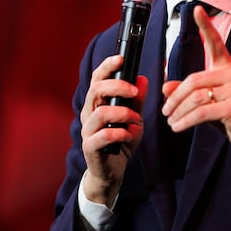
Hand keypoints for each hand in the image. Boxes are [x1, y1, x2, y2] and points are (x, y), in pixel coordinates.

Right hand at [80, 55, 146, 205]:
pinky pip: (102, 136)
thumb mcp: (134, 118)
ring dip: (122, 113)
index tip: (121, 58)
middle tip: (135, 92)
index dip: (107, 66)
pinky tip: (129, 135)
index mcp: (97, 103)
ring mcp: (87, 131)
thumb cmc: (120, 142)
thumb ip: (137, 100)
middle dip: (118, 87)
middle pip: (96, 90)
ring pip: (100, 112)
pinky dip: (120, 134)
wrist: (113, 172)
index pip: (97, 79)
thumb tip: (143, 79)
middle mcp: (89, 114)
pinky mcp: (90, 148)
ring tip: (135, 120)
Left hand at [161, 5, 230, 163]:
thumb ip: (187, 93)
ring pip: (196, 97)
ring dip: (179, 112)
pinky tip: (178, 127)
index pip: (216, 43)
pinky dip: (186, 121)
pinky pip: (202, 112)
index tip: (196, 9)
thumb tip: (165, 87)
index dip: (205, 26)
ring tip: (171, 121)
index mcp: (227, 68)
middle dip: (175, 97)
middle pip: (194, 80)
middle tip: (165, 111)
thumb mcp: (207, 102)